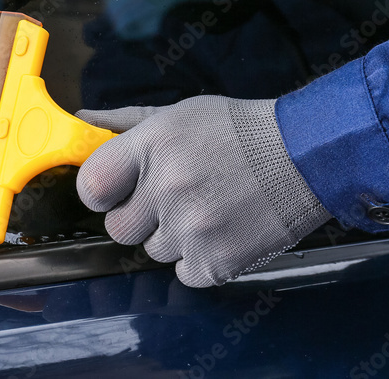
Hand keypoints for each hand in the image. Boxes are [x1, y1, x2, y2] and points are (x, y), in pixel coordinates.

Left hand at [75, 96, 330, 287]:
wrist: (306, 155)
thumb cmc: (239, 131)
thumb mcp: (178, 114)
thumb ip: (124, 122)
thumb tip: (82, 119)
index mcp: (152, 146)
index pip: (91, 187)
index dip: (100, 193)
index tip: (115, 192)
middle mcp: (167, 188)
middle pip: (118, 228)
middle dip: (139, 217)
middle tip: (173, 198)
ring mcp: (192, 228)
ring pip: (154, 251)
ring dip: (175, 236)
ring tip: (209, 207)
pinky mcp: (216, 262)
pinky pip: (185, 273)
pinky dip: (202, 260)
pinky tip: (224, 229)